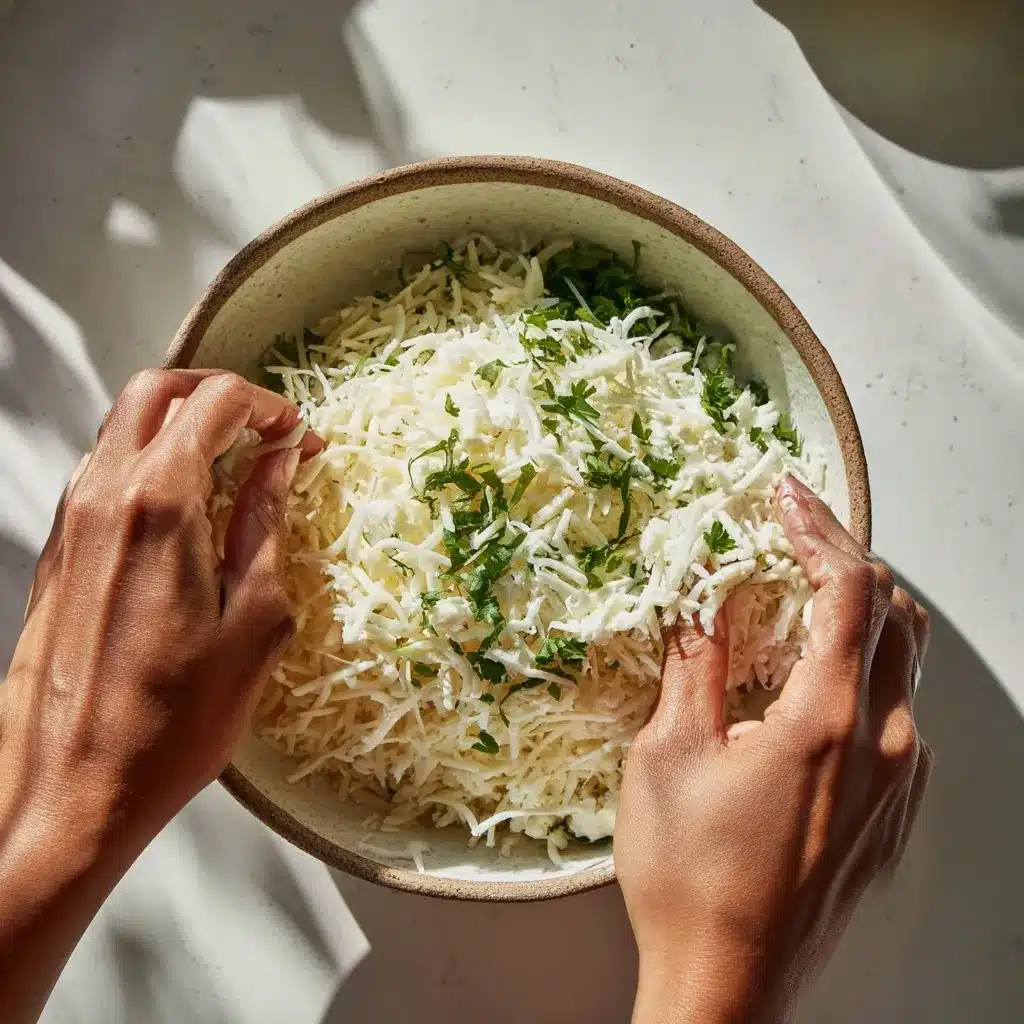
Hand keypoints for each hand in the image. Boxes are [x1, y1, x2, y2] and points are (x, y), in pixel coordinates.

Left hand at [1, 368, 320, 861]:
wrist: (74, 787)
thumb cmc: (176, 720)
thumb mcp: (255, 620)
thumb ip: (265, 524)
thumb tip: (280, 464)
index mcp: (160, 504)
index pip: (216, 403)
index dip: (271, 408)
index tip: (301, 439)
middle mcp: (105, 496)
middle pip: (159, 391)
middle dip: (220, 396)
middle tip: (268, 432)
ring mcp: (72, 520)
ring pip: (124, 425)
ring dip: (183, 426)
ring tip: (235, 468)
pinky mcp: (59, 550)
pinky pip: (105, 471)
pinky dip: (152, 462)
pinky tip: (190, 509)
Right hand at [615, 476, 931, 1022]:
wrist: (726, 983)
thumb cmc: (689, 880)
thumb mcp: (667, 756)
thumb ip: (693, 664)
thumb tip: (700, 600)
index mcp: (826, 722)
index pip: (847, 588)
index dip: (817, 529)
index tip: (786, 496)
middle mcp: (887, 746)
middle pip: (892, 613)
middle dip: (843, 558)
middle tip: (791, 534)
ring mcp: (903, 784)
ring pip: (904, 662)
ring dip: (857, 613)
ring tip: (798, 596)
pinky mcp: (897, 813)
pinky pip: (901, 715)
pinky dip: (865, 670)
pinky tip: (814, 679)